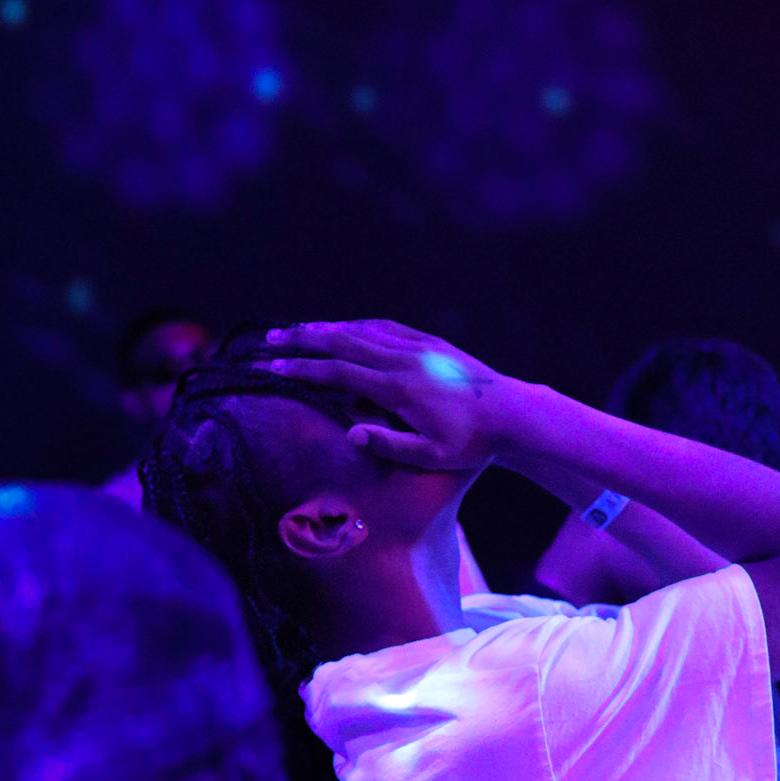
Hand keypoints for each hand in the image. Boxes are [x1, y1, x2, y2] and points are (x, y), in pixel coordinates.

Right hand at [263, 320, 512, 471]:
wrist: (511, 413)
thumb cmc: (470, 443)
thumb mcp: (431, 455)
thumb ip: (390, 445)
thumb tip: (351, 433)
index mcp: (398, 389)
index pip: (339, 373)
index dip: (303, 369)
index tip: (274, 367)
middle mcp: (403, 361)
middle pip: (341, 343)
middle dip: (301, 341)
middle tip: (268, 340)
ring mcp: (417, 347)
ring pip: (360, 330)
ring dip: (325, 328)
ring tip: (295, 331)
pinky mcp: (429, 343)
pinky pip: (385, 327)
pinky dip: (357, 325)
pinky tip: (343, 327)